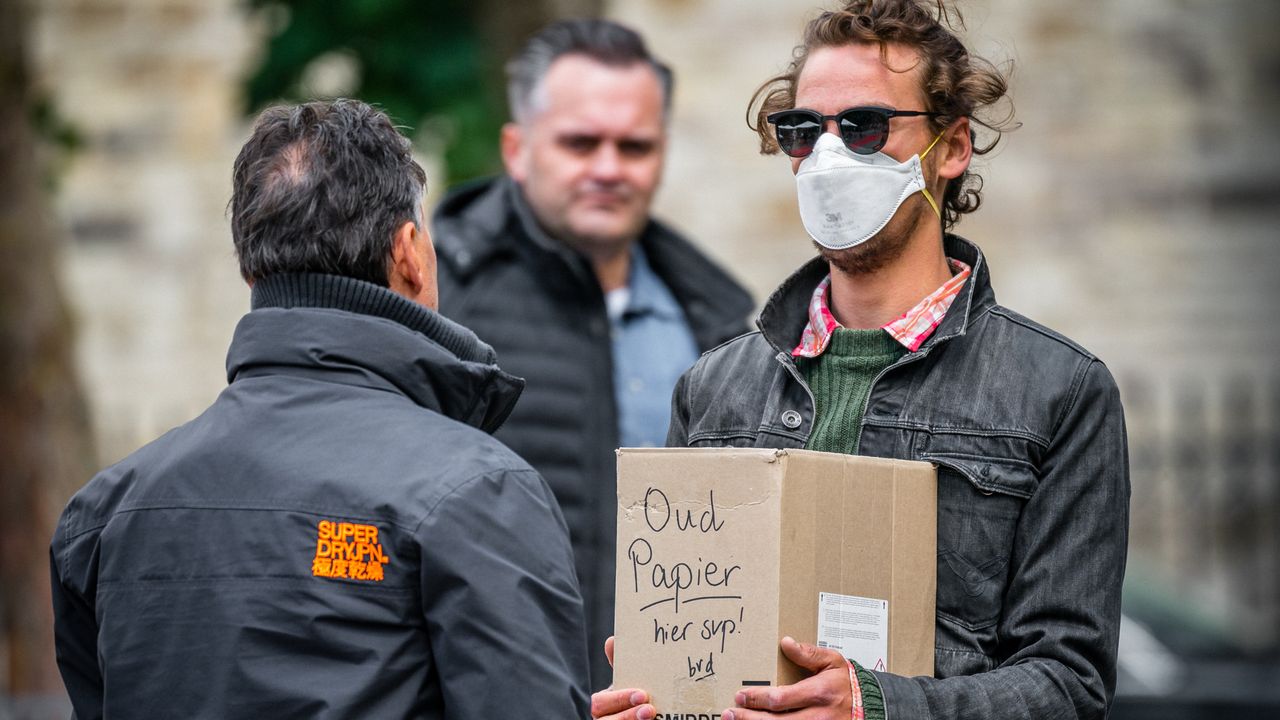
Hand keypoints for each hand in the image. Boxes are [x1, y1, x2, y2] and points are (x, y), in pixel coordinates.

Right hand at [592, 636, 656, 719]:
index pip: (601, 702)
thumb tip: (612, 640)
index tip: (642, 693)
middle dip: (627, 715)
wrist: (652, 712)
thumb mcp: (630, 680)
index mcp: (604, 704)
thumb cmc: (636, 695)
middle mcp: (605, 719)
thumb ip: (622, 664)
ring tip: (652, 715)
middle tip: (650, 708)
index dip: (619, 698)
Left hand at [724, 636, 849, 719]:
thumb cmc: (849, 683)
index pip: (781, 699)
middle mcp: (818, 717)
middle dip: (750, 719)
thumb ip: (809, 654)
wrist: (873, 706)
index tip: (740, 695)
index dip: (757, 698)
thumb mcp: (833, 661)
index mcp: (819, 693)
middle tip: (730, 714)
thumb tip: (786, 643)